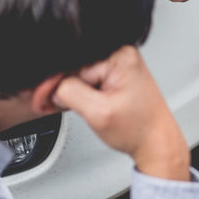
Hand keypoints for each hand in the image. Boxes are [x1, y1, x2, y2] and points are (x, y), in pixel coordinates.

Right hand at [52, 46, 189, 180]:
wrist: (157, 143)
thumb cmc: (138, 130)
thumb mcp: (97, 112)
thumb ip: (70, 92)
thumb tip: (53, 84)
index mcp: (121, 57)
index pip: (73, 64)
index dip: (54, 83)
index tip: (42, 98)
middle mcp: (123, 55)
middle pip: (76, 67)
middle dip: (59, 87)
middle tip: (47, 105)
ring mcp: (122, 64)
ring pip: (81, 74)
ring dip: (69, 91)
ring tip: (65, 107)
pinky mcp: (120, 74)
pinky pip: (91, 79)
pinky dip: (81, 92)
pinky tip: (79, 103)